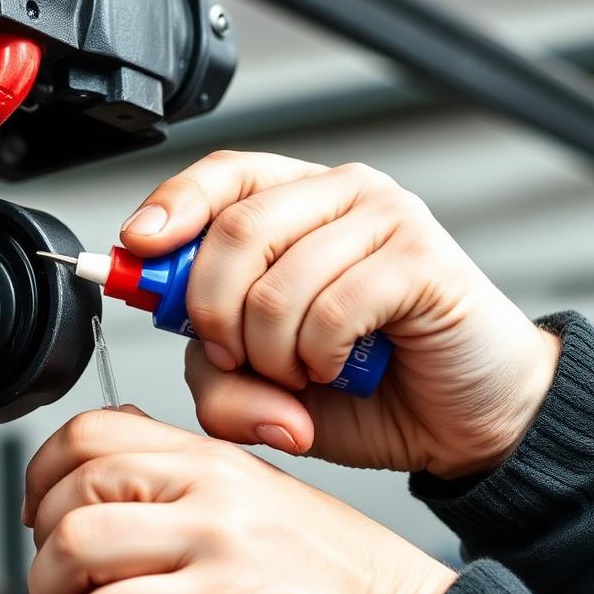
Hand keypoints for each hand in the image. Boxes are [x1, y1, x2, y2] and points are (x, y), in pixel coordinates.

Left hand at [24, 409, 454, 593]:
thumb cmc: (325, 568)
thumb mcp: (253, 489)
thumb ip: (172, 474)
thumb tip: (75, 489)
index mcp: (211, 466)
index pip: (91, 439)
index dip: (41, 479)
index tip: (39, 519)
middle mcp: (213, 519)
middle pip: (72, 531)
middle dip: (45, 582)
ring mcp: (223, 590)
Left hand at [120, 151, 560, 476]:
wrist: (456, 419)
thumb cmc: (362, 386)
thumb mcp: (262, 382)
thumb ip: (214, 367)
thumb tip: (197, 348)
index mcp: (294, 203)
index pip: (222, 175)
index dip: (172, 207)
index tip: (137, 246)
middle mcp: (337, 195)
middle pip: (235, 229)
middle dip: (214, 312)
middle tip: (233, 356)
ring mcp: (384, 217)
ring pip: (276, 280)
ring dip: (270, 350)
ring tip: (298, 370)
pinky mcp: (421, 257)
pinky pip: (330, 307)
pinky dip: (317, 355)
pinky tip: (336, 366)